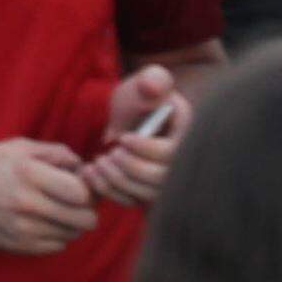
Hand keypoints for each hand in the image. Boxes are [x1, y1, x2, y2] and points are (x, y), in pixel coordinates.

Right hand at [0, 139, 97, 254]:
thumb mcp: (15, 147)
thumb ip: (53, 152)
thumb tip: (81, 165)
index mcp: (28, 174)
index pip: (82, 193)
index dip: (87, 188)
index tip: (79, 183)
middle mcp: (28, 204)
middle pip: (86, 219)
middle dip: (86, 209)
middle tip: (74, 200)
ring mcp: (24, 229)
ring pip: (73, 234)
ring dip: (72, 222)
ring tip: (56, 209)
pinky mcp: (20, 247)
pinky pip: (58, 246)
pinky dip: (57, 234)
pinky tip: (42, 221)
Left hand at [85, 64, 187, 206]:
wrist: (136, 113)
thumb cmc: (144, 94)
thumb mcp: (149, 79)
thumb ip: (154, 79)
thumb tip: (152, 89)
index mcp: (190, 135)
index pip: (173, 154)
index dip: (146, 149)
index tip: (123, 138)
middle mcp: (184, 163)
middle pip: (161, 181)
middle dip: (130, 168)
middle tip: (109, 154)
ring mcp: (168, 182)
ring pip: (147, 196)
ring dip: (116, 181)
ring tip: (97, 163)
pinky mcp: (149, 193)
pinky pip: (133, 203)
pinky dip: (109, 191)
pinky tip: (90, 173)